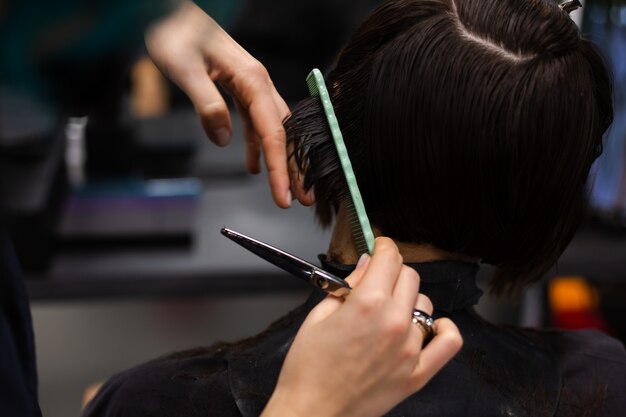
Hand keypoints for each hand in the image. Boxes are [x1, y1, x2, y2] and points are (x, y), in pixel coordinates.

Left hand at [145, 1, 307, 207]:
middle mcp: (258, 83)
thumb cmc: (176, 34)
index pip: (273, 132)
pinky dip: (258, 146)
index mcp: (252, 79)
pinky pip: (256, 123)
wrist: (170, 13)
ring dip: (280, 159)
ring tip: (285, 187)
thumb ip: (206, 104)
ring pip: (274, 129)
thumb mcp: (184, 69)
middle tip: (301, 198)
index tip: (283, 194)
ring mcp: (252, 86)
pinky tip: (254, 164)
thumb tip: (222, 138)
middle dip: (294, 167)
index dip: (281, 167)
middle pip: (284, 132)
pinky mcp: (241, 89)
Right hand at [261, 238, 462, 416]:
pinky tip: (428, 326)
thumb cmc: (308, 369)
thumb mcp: (318, 315)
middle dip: (392, 270)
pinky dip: (444, 328)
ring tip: (387, 312)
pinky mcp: (418, 373)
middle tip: (376, 280)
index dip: (382, 246)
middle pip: (409, 275)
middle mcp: (394, 322)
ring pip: (425, 304)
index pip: (389, 257)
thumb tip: (366, 265)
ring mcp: (410, 349)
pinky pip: (449, 341)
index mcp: (367, 304)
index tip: (378, 248)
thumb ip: (347, 285)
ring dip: (408, 300)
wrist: (311, 412)